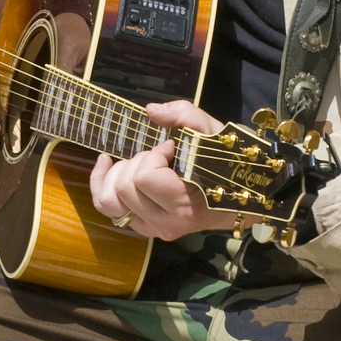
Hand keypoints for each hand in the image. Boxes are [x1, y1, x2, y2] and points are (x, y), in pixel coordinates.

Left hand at [89, 99, 238, 240]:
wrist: (238, 198)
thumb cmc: (226, 163)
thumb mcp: (211, 133)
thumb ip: (184, 116)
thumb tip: (151, 111)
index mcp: (184, 205)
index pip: (145, 177)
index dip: (154, 155)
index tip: (172, 149)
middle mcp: (166, 224)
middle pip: (124, 186)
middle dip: (138, 162)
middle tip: (162, 157)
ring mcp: (152, 229)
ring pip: (109, 200)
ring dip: (120, 174)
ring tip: (141, 163)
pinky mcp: (143, 227)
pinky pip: (106, 208)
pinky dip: (101, 183)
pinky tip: (107, 163)